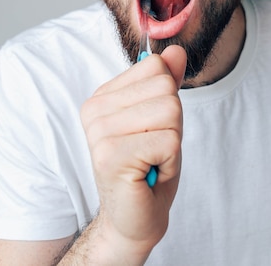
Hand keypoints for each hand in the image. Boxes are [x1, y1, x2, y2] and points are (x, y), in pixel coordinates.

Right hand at [80, 44, 186, 258]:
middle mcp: (94, 110)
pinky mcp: (111, 156)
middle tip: (154, 149)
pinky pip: (169, 140)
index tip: (151, 128)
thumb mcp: (163, 117)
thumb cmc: (149, 166)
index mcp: (102, 96)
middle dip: (173, 122)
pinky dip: (171, 160)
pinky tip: (150, 172)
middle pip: (165, 87)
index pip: (155, 67)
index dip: (167, 100)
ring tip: (152, 160)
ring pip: (170, 111)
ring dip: (172, 141)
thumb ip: (167, 82)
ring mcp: (100, 133)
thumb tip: (176, 51)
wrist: (135, 218)